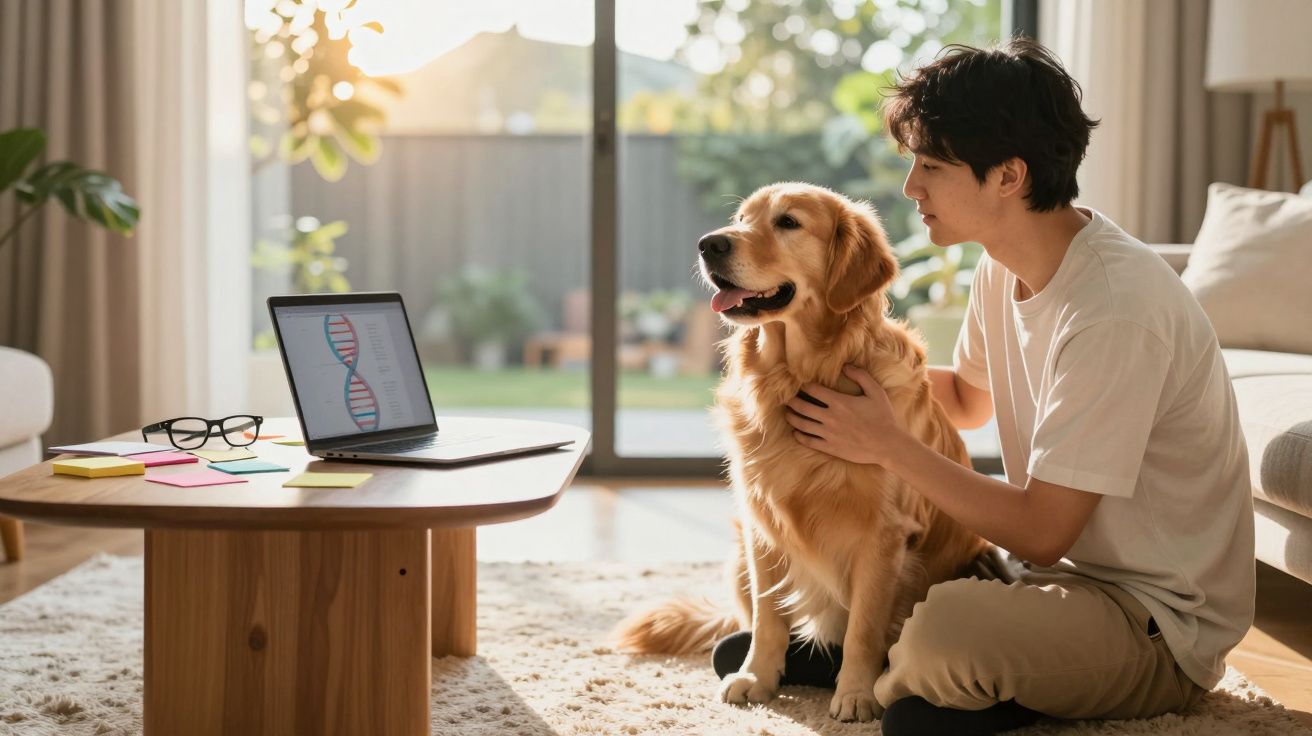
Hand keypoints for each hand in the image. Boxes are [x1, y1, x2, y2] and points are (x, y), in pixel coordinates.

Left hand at [784, 364, 906, 465]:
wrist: (888, 445)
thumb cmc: (883, 417)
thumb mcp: (875, 392)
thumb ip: (860, 376)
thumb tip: (845, 365)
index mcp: (839, 402)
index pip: (813, 390)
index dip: (803, 385)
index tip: (798, 383)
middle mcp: (830, 417)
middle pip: (802, 407)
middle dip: (791, 401)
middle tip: (786, 398)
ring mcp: (828, 433)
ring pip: (802, 424)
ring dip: (792, 417)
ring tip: (787, 413)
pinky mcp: (830, 447)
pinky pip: (809, 441)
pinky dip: (799, 436)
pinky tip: (796, 432)